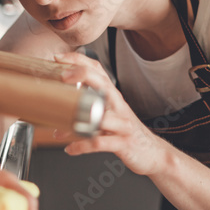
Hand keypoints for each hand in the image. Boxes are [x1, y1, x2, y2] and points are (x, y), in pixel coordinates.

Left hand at [53, 51, 169, 175]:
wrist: (151, 152)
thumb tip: (61, 101)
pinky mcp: (122, 142)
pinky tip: (69, 148)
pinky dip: (81, 146)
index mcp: (112, 96)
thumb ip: (91, 104)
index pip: (98, 69)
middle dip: (82, 75)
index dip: (79, 60)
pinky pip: (99, 143)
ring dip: (78, 122)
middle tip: (62, 76)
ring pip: (101, 117)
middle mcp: (118, 105)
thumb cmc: (124, 132)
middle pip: (103, 83)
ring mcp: (122, 124)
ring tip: (59, 128)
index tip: (59, 58)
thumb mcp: (110, 113)